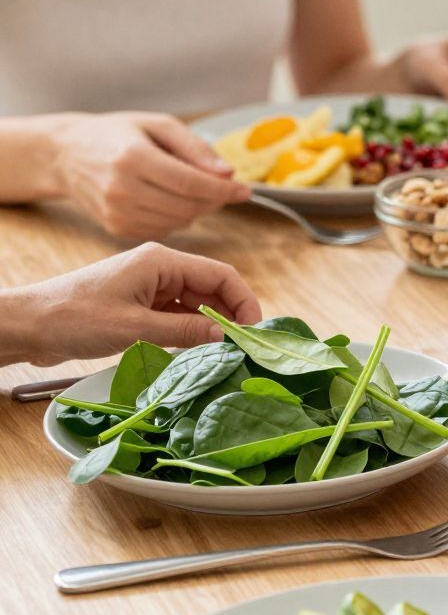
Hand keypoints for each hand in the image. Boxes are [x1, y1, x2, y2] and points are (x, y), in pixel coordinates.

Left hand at [0, 244, 260, 364]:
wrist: (26, 325)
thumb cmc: (74, 318)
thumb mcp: (135, 328)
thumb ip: (185, 332)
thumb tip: (226, 338)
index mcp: (161, 261)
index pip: (221, 275)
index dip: (244, 301)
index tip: (254, 331)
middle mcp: (159, 268)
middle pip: (212, 288)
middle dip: (229, 316)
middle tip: (241, 348)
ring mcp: (148, 285)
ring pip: (195, 303)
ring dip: (209, 326)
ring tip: (219, 353)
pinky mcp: (138, 303)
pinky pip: (176, 314)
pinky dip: (188, 331)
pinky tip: (193, 351)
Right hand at [50, 112, 249, 240]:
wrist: (65, 154)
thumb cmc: (117, 134)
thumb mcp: (158, 125)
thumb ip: (195, 147)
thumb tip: (227, 173)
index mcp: (132, 158)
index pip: (190, 183)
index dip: (223, 190)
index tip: (245, 190)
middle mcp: (121, 188)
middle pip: (187, 206)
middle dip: (214, 200)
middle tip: (224, 189)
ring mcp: (115, 211)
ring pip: (178, 222)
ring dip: (196, 210)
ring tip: (191, 189)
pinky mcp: (115, 227)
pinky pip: (162, 230)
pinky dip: (175, 218)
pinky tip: (168, 200)